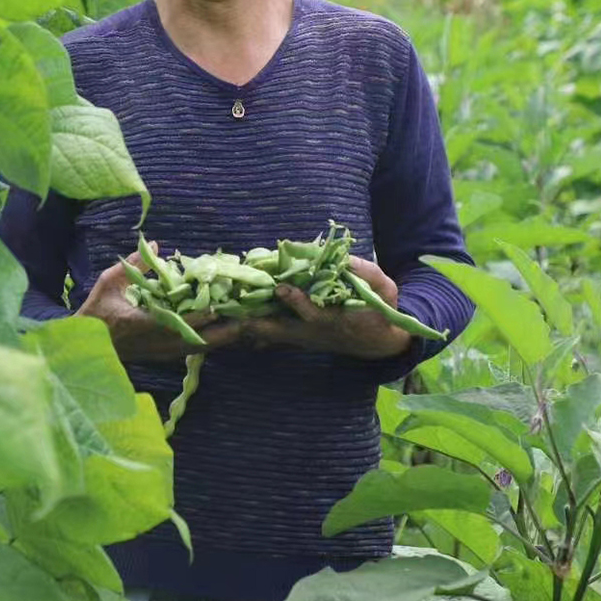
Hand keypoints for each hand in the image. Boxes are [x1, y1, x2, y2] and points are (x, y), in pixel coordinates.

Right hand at [77, 242, 241, 361]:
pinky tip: (227, 330)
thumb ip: (134, 265)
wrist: (88, 347)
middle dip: (224, 331)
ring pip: (200, 348)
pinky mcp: (166, 356)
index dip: (200, 318)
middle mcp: (158, 344)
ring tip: (245, 322)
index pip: (177, 325)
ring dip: (222, 336)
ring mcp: (163, 353)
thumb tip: (157, 245)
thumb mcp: (110, 283)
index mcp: (142, 325)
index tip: (219, 306)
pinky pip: (195, 349)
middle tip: (247, 317)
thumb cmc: (96, 313)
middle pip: (199, 342)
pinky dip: (212, 339)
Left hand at [241, 256, 411, 359]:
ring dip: (244, 328)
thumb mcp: (384, 287)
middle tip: (227, 315)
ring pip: (267, 335)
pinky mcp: (296, 339)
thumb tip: (343, 257)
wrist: (379, 342)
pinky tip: (226, 322)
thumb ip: (365, 271)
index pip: (311, 312)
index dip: (296, 301)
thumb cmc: (380, 309)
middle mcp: (312, 332)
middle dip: (252, 323)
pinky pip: (267, 337)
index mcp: (333, 319)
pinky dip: (249, 330)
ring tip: (216, 320)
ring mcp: (301, 338)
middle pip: (277, 330)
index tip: (280, 288)